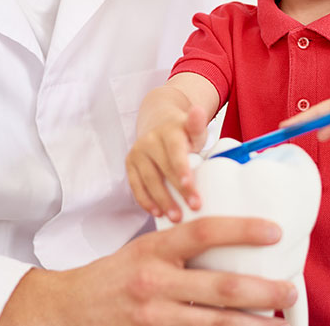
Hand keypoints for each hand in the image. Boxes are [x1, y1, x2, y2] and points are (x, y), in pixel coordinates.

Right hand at [0, 217, 296, 325]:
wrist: (65, 309)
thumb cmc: (113, 276)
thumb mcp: (142, 249)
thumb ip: (180, 248)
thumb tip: (230, 243)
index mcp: (154, 250)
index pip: (203, 232)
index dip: (241, 230)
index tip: (275, 231)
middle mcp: (155, 283)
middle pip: (220, 288)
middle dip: (263, 291)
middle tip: (291, 290)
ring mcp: (154, 318)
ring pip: (215, 324)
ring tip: (282, 324)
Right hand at [126, 105, 207, 221]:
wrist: (158, 124)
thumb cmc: (182, 133)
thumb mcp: (193, 128)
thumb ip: (197, 124)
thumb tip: (199, 111)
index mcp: (169, 131)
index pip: (174, 150)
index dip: (181, 168)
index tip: (189, 185)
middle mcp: (150, 140)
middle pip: (163, 168)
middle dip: (178, 190)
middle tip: (193, 207)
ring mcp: (138, 152)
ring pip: (148, 179)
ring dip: (162, 200)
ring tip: (176, 217)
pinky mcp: (130, 163)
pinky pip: (135, 185)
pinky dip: (146, 200)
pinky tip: (157, 212)